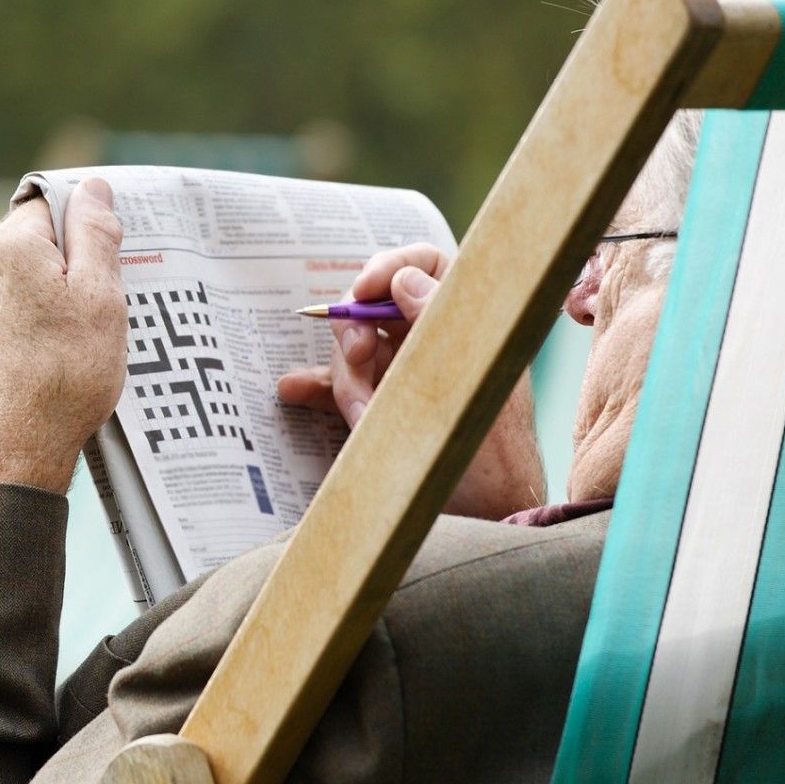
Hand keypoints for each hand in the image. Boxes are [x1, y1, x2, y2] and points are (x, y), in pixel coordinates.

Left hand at [0, 178, 127, 493]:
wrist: (11, 454)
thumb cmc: (64, 379)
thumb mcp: (101, 299)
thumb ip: (95, 235)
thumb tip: (92, 189)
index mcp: (6, 244)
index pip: (51, 206)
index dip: (83, 232)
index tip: (104, 268)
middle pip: (28, 243)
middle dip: (61, 268)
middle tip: (91, 314)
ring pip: (10, 279)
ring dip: (37, 299)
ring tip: (65, 345)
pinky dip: (15, 326)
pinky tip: (37, 360)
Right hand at [276, 243, 545, 519]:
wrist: (486, 517)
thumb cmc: (491, 457)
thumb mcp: (464, 383)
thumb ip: (436, 326)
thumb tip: (406, 278)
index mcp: (469, 324)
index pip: (427, 265)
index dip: (389, 267)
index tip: (362, 289)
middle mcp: (436, 341)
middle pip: (376, 309)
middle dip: (356, 335)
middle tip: (358, 360)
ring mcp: (406, 374)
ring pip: (355, 352)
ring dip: (345, 382)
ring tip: (362, 420)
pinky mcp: (383, 406)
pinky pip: (342, 386)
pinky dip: (318, 389)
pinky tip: (293, 391)